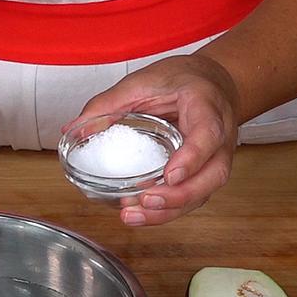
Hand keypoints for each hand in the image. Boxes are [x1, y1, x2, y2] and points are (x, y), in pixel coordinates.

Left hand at [68, 55, 240, 225]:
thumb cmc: (182, 80)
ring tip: (133, 216)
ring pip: (203, 193)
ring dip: (169, 211)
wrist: (211, 83)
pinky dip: (166, 211)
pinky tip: (140, 214)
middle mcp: (219, 138)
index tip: (170, 175)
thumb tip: (76, 128)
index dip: (192, 158)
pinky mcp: (203, 175)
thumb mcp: (144, 81)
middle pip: (212, 175)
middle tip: (146, 201)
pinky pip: (191, 198)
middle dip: (180, 196)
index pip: (208, 135)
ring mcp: (214, 159)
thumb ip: (110, 103)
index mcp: (207, 106)